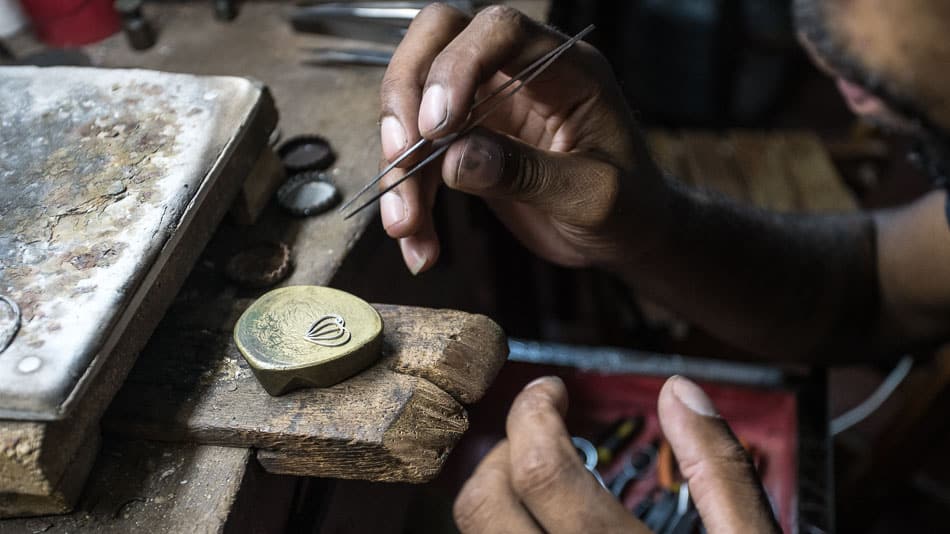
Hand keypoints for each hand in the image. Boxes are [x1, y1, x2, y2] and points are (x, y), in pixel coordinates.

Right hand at [378, 4, 664, 273]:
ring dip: (400, 163)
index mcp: (566, 68)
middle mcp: (520, 74)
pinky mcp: (467, 141)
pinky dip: (409, 197)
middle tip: (402, 155)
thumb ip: (530, 173)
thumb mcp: (593, 197)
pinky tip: (418, 243)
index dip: (458, 65)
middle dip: (405, 95)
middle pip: (439, 41)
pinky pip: (420, 155)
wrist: (628, 236)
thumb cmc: (630, 208)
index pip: (500, 31)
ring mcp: (490, 104)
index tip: (437, 126)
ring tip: (405, 226)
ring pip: (415, 101)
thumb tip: (457, 158)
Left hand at [452, 375, 779, 532]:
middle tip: (539, 432)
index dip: (533, 412)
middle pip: (482, 506)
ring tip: (539, 482)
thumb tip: (678, 391)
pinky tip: (544, 532)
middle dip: (500, 450)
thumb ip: (721, 470)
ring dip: (496, 497)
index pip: (541, 471)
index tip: (551, 390)